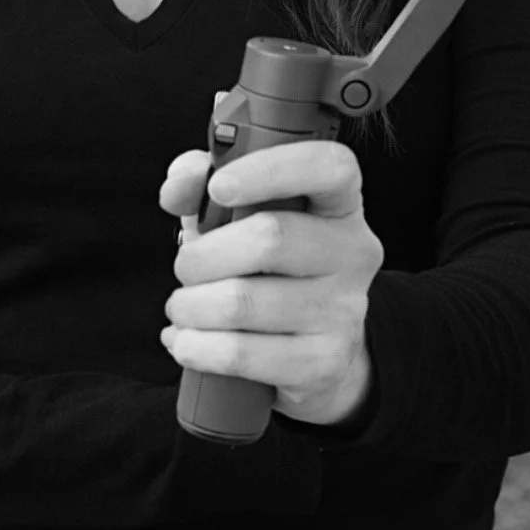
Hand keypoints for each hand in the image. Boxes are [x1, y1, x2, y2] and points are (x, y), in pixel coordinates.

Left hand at [158, 141, 382, 427]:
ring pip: (244, 301)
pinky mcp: (324, 361)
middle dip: (203, 254)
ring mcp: (344, 310)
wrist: (314, 350)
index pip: (328, 167)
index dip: (271, 170)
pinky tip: (185, 340)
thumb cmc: (268, 265)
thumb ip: (201, 182)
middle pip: (270, 238)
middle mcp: (353, 251)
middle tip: (186, 267)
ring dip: (191, 305)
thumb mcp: (238, 214)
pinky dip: (197, 347)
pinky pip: (243, 354)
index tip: (219, 186)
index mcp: (339, 202)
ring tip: (183, 306)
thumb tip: (176, 188)